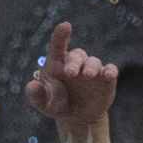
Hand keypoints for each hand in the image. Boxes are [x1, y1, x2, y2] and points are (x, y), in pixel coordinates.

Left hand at [21, 18, 117, 142]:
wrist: (77, 117)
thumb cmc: (56, 105)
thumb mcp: (43, 103)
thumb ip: (36, 95)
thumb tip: (31, 85)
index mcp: (57, 64)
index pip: (58, 46)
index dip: (61, 35)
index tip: (65, 25)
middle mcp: (75, 63)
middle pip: (77, 55)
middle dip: (74, 62)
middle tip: (70, 73)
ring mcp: (91, 70)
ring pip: (93, 61)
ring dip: (90, 67)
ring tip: (87, 75)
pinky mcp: (106, 79)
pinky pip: (110, 70)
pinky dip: (110, 71)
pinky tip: (108, 75)